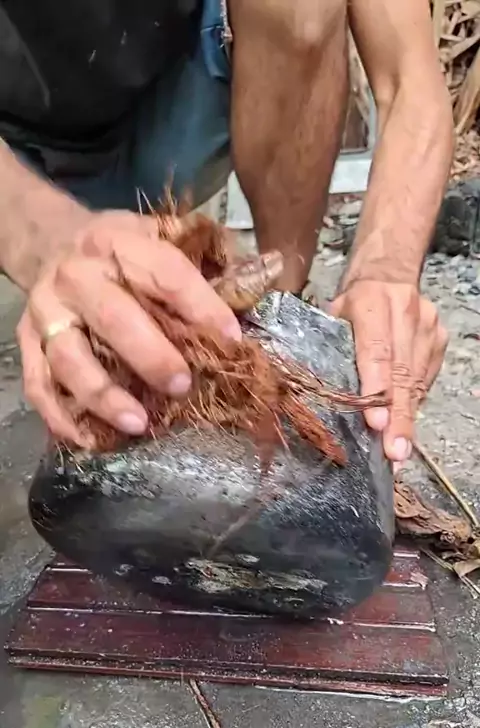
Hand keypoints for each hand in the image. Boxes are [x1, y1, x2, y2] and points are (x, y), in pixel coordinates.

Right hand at [17, 210, 240, 446]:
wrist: (54, 243)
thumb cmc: (125, 254)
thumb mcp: (165, 237)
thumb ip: (213, 258)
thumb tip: (275, 269)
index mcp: (119, 241)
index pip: (164, 273)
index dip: (201, 306)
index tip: (231, 341)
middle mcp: (77, 274)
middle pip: (112, 317)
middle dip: (150, 355)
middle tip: (183, 386)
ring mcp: (47, 312)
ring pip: (69, 357)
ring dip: (104, 395)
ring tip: (139, 423)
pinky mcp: (27, 344)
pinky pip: (38, 386)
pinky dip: (61, 417)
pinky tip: (90, 440)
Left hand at [330, 280, 447, 461]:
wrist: (389, 271)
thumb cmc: (351, 302)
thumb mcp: (331, 315)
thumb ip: (327, 348)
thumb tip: (313, 397)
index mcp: (370, 301)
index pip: (376, 351)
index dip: (377, 389)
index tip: (377, 424)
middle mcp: (404, 311)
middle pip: (401, 373)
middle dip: (398, 418)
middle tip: (393, 454)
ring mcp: (427, 325)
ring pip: (417, 381)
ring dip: (407, 420)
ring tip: (398, 453)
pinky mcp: (439, 338)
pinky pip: (426, 380)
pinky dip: (414, 405)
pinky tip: (404, 428)